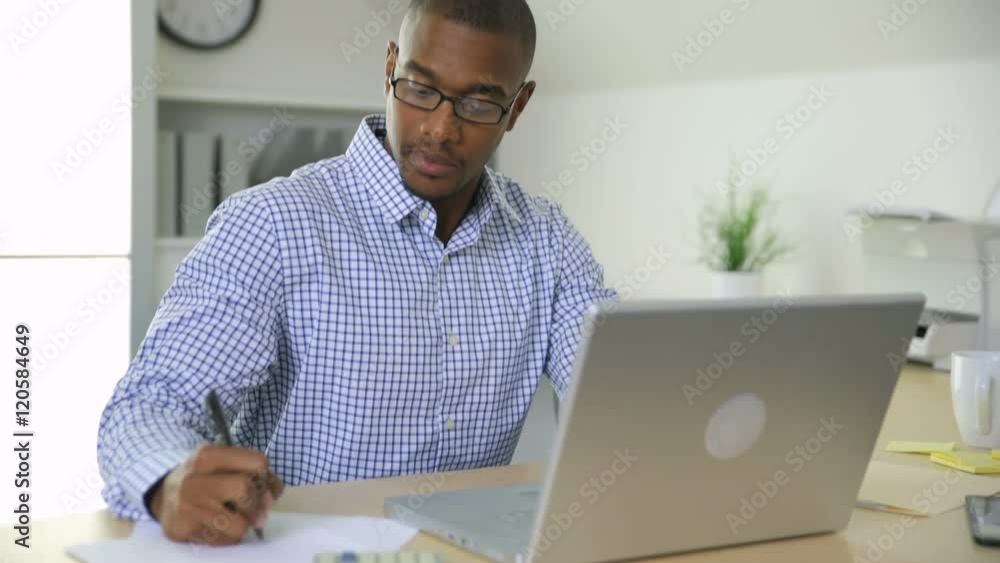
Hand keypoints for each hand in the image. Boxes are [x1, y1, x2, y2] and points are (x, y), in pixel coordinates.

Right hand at [148, 443, 283, 544]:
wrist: (162, 494)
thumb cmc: (204, 477)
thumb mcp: (225, 462)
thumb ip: (254, 474)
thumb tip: (269, 501)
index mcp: (207, 455)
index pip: (257, 462)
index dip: (266, 476)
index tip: (259, 483)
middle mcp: (194, 480)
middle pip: (246, 491)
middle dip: (256, 502)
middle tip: (250, 506)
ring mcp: (186, 507)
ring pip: (239, 525)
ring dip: (243, 524)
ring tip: (231, 516)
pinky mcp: (182, 531)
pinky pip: (223, 541)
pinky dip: (227, 535)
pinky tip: (216, 524)